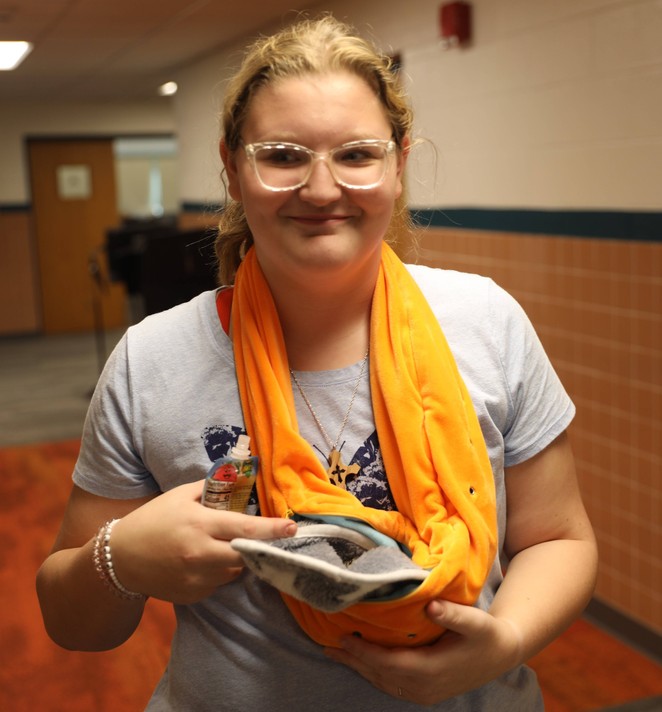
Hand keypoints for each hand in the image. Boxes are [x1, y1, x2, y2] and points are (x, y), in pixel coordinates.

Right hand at [108, 480, 296, 603]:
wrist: (119, 558)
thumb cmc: (152, 520)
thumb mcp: (180, 496)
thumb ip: (210, 488)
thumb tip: (236, 479)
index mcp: (200, 525)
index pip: (245, 528)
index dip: (272, 529)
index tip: (292, 528)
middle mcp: (200, 554)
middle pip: (246, 555)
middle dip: (254, 546)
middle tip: (255, 537)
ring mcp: (196, 578)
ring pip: (235, 571)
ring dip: (235, 558)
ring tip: (217, 544)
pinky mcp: (192, 595)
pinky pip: (219, 584)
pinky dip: (219, 572)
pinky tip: (202, 560)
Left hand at [324, 600, 521, 704]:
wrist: (501, 654)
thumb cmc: (486, 634)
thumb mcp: (474, 621)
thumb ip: (453, 615)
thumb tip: (431, 606)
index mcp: (431, 670)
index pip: (388, 663)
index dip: (364, 652)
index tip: (343, 638)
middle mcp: (424, 687)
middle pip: (379, 675)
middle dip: (353, 660)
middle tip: (327, 645)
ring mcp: (423, 693)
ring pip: (383, 682)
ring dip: (359, 667)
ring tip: (335, 652)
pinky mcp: (424, 691)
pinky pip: (391, 684)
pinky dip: (372, 672)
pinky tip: (361, 661)